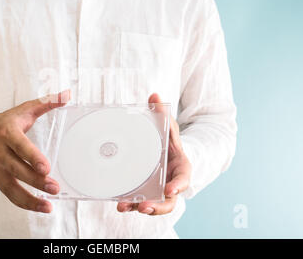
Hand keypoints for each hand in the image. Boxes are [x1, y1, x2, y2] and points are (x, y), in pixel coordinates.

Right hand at [0, 90, 69, 212]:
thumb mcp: (25, 109)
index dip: (32, 157)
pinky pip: (10, 195)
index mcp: (7, 133)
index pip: (20, 146)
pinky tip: (41, 207)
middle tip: (55, 187)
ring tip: (49, 206)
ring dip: (31, 199)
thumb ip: (46, 102)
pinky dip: (25, 203)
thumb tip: (67, 94)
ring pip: (12, 187)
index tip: (46, 167)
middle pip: (18, 169)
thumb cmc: (9, 122)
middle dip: (36, 180)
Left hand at [117, 93, 190, 214]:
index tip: (169, 190)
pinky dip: (130, 204)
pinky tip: (119, 203)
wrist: (161, 150)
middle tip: (145, 206)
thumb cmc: (167, 139)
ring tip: (124, 206)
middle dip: (158, 206)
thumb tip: (154, 95)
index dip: (178, 186)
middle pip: (169, 201)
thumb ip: (161, 114)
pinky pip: (139, 202)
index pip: (183, 179)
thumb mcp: (166, 125)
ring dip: (139, 208)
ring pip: (153, 205)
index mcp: (180, 167)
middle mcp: (170, 182)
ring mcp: (157, 190)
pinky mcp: (145, 193)